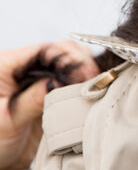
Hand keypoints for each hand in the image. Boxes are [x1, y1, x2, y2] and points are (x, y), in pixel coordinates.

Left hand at [0, 40, 98, 169]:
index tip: (86, 74)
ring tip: (96, 89)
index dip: (69, 58)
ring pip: (73, 65)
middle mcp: (28, 69)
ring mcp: (42, 81)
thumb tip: (60, 81)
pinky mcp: (54, 95)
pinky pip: (75, 85)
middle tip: (96, 82)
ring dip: (87, 74)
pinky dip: (86, 87)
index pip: (46, 50)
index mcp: (9, 65)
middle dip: (82, 63)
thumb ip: (32, 98)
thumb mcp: (7, 119)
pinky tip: (93, 96)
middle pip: (64, 51)